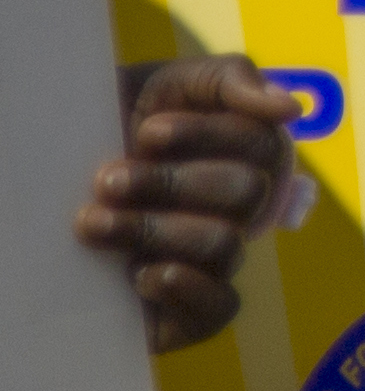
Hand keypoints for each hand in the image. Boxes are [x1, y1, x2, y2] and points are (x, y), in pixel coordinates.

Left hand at [81, 55, 297, 352]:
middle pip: (244, 196)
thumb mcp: (172, 85)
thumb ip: (233, 80)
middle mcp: (237, 208)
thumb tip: (291, 111)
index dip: (206, 138)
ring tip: (93, 222)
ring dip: (158, 231)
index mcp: (245, 153)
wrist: (47, 165)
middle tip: (108, 180)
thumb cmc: (115, 119)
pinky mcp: (186, 308)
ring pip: (224, 247)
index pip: (259, 145)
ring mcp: (214, 258)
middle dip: (171, 184)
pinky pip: (219, 310)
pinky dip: (190, 290)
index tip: (147, 132)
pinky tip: (143, 274)